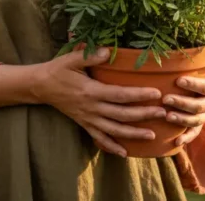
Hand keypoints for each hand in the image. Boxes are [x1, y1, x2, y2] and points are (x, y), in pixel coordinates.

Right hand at [32, 47, 166, 157]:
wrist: (40, 86)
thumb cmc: (58, 70)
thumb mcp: (72, 59)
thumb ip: (90, 56)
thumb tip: (108, 51)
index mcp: (91, 91)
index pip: (120, 94)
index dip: (139, 95)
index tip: (156, 93)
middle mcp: (91, 108)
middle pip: (122, 114)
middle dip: (144, 115)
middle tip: (163, 113)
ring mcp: (88, 118)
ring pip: (114, 130)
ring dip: (134, 134)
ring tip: (152, 135)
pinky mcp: (84, 124)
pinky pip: (99, 138)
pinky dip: (111, 147)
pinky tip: (124, 153)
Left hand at [163, 38, 204, 146]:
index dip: (194, 85)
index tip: (178, 81)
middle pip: (200, 106)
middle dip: (183, 103)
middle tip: (166, 99)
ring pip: (196, 120)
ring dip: (182, 120)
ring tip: (167, 116)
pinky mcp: (199, 122)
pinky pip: (195, 133)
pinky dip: (186, 138)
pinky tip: (176, 143)